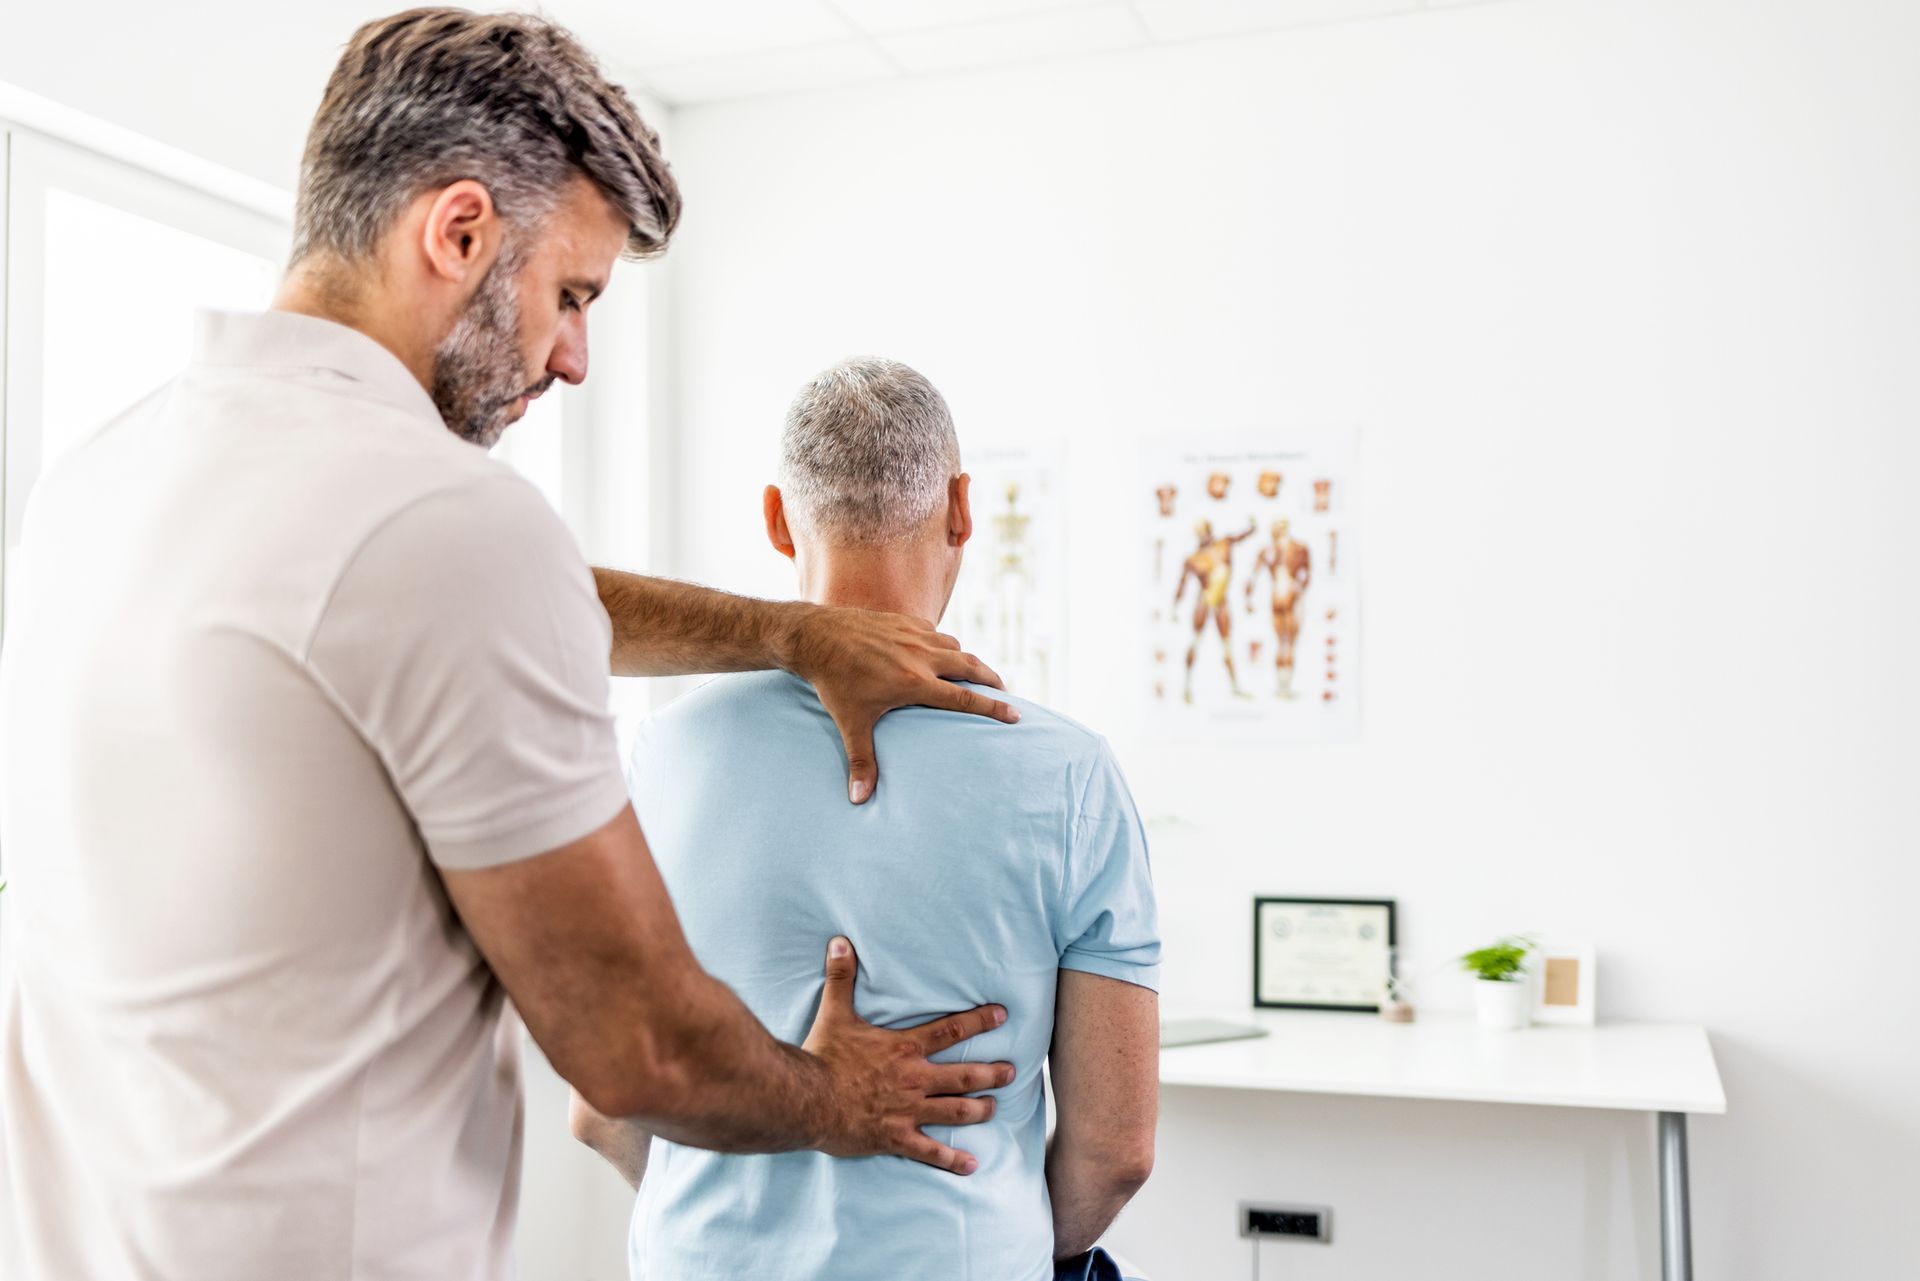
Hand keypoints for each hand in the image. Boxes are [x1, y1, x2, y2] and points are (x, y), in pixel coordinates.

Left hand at [783, 604, 1016, 803]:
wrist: (817, 636)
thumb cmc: (834, 682)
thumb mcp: (850, 723)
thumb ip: (860, 761)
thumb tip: (859, 800)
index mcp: (914, 682)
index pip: (964, 697)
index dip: (993, 707)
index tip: (1016, 714)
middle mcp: (920, 656)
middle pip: (971, 666)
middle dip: (992, 679)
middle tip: (1006, 691)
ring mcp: (914, 635)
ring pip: (954, 646)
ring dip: (967, 660)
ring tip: (973, 674)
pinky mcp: (904, 621)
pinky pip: (934, 633)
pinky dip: (943, 644)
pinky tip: (938, 654)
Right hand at [802, 936, 1013, 1174]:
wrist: (806, 1100)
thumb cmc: (822, 1057)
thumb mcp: (834, 1013)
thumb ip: (841, 977)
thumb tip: (840, 942)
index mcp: (904, 1049)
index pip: (951, 1030)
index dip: (979, 1021)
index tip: (1002, 1015)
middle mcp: (914, 1080)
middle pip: (964, 1075)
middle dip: (991, 1073)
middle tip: (1011, 1071)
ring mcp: (908, 1111)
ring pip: (955, 1111)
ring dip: (980, 1110)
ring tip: (996, 1108)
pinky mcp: (896, 1138)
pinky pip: (930, 1151)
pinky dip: (952, 1160)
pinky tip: (972, 1165)